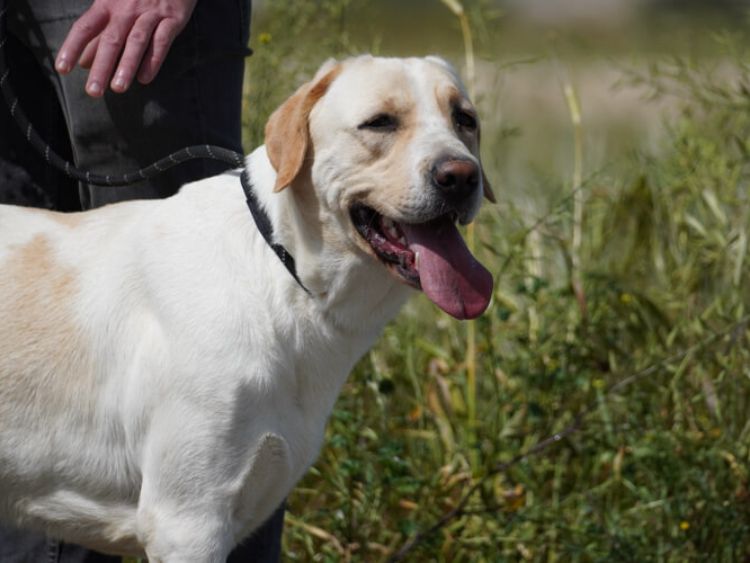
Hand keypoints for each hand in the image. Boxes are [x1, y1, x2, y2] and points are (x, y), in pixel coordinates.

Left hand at [55, 0, 197, 96]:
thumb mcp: (115, 6)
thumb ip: (100, 34)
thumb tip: (83, 62)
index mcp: (107, 4)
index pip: (85, 27)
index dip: (72, 47)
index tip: (62, 69)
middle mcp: (126, 9)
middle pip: (111, 39)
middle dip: (101, 66)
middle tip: (93, 92)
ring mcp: (150, 13)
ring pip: (136, 41)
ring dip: (126, 65)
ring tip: (118, 88)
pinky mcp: (172, 19)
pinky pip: (162, 41)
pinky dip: (153, 60)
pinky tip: (145, 78)